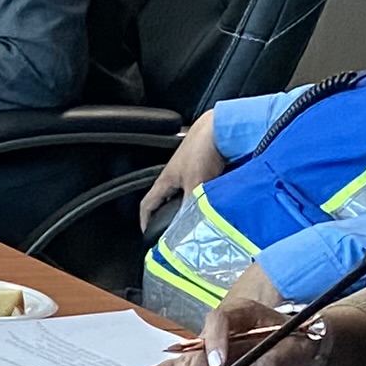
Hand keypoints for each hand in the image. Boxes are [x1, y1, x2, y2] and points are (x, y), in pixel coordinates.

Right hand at [135, 287, 365, 365]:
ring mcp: (209, 342)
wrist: (298, 340)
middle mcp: (220, 326)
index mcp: (241, 312)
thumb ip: (271, 362)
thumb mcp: (294, 348)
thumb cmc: (296, 340)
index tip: (216, 365)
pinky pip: (181, 364)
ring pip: (188, 358)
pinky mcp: (205, 358)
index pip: (220, 320)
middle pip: (197, 345)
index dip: (214, 342)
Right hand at [138, 113, 225, 228]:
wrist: (221, 129)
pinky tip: (216, 205)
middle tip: (178, 233)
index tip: (149, 236)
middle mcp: (176, 177)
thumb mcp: (195, 185)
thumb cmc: (201, 151)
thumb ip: (191, 208)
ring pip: (187, 197)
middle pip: (168, 203)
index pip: (147, 205)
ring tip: (200, 221)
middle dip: (171, 218)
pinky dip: (207, 199)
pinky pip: (203, 190)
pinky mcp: (208, 168)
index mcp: (165, 180)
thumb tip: (190, 229)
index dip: (145, 222)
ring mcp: (192, 172)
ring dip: (192, 208)